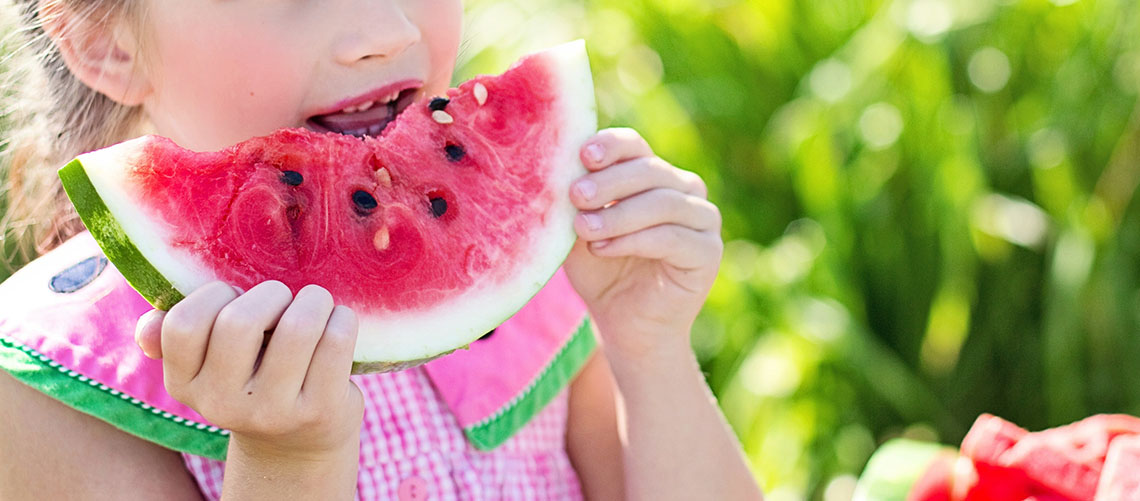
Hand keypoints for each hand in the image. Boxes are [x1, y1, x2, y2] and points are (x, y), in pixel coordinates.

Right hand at [134, 281, 362, 460]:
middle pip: (240, 322)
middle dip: (270, 294)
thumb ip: (175, 338)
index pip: (183, 324)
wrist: (298, 443)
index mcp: (185, 385)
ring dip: (314, 300)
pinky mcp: (320, 410)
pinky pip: (336, 341)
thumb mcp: (209, 366)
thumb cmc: (253, 379)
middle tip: (283, 300)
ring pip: (298, 327)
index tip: (236, 297)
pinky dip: (342, 318)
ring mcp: (273, 411)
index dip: (214, 294)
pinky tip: (337, 323)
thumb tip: (148, 325)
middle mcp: (223, 405)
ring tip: (315, 305)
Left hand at [564, 128, 722, 360]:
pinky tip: (603, 248)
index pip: (634, 146)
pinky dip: (635, 240)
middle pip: (649, 170)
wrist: (624, 325)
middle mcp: (683, 190)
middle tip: (576, 195)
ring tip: (584, 229)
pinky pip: (673, 237)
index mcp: (652, 175)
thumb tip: (557, 169)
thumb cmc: (601, 272)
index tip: (582, 155)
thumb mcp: (579, 231)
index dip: (611, 146)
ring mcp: (702, 219)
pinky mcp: (709, 251)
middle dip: (609, 182)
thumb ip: (575, 202)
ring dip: (619, 214)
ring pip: (662, 202)